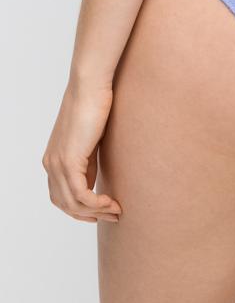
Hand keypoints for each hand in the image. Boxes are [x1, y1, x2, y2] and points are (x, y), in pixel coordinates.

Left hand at [42, 81, 121, 222]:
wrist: (89, 87)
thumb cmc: (94, 105)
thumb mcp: (91, 140)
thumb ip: (89, 160)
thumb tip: (96, 178)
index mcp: (53, 159)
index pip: (61, 196)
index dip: (82, 209)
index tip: (104, 210)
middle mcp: (51, 164)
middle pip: (65, 204)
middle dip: (90, 215)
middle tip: (113, 215)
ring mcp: (57, 163)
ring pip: (72, 203)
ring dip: (96, 212)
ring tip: (116, 210)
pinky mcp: (69, 161)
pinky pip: (80, 194)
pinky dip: (96, 204)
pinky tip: (111, 202)